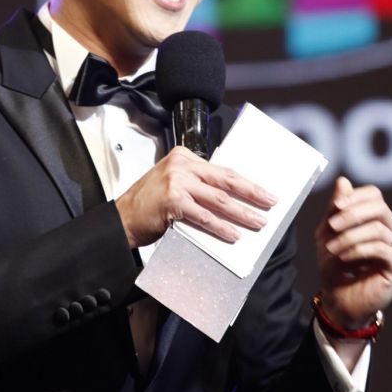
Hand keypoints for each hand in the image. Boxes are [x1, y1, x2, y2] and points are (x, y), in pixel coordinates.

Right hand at [116, 146, 276, 248]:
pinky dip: (220, 227)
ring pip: (219, 199)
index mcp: (184, 156)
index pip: (222, 169)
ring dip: (241, 213)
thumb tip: (230, 197)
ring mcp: (176, 182)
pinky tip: (232, 235)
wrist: (122, 219)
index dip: (245, 181)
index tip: (263, 190)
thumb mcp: (172, 183)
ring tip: (257, 222)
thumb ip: (196, 183)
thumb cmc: (148, 204)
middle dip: (252, 192)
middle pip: (225, 179)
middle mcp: (181, 165)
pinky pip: (203, 216)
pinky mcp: (172, 201)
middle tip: (270, 202)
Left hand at [315, 176, 391, 329]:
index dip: (355, 197)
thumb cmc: (336, 266)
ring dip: (350, 237)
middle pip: (379, 208)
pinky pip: (382, 248)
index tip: (336, 207)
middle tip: (332, 226)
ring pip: (378, 229)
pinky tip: (345, 256)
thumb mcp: (329, 234)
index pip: (374, 195)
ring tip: (332, 249)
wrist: (340, 300)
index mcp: (380, 220)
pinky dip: (359, 250)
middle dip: (352, 214)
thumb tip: (343, 180)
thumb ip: (336, 209)